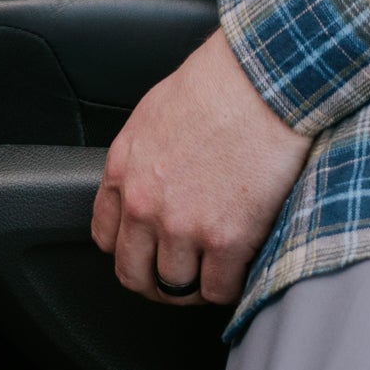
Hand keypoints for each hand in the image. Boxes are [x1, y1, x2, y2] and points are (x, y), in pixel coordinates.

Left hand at [90, 28, 311, 306]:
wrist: (263, 78)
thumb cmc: (219, 81)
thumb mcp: (156, 111)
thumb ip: (143, 154)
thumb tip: (152, 179)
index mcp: (124, 167)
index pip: (106, 236)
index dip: (130, 248)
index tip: (149, 250)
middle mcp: (144, 203)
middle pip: (134, 273)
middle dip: (155, 279)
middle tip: (181, 273)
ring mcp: (183, 225)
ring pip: (176, 288)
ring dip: (195, 284)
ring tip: (215, 268)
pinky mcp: (226, 240)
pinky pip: (219, 290)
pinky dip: (230, 285)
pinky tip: (240, 265)